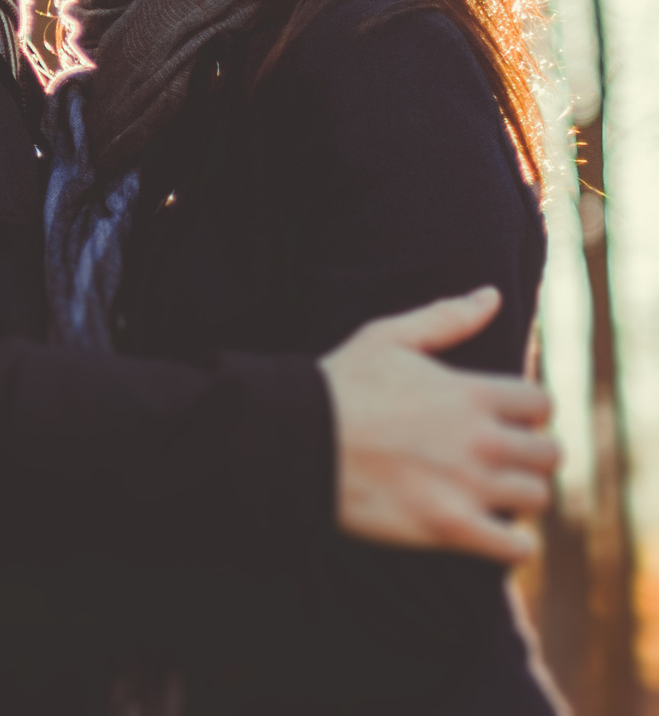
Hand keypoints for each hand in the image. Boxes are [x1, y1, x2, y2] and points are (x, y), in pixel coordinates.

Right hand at [321, 286, 556, 562]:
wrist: (294, 439)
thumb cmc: (338, 385)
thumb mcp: (385, 338)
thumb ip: (445, 318)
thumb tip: (492, 296)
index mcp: (470, 393)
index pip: (540, 403)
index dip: (525, 411)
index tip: (502, 419)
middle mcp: (480, 440)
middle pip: (549, 454)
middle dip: (528, 455)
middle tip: (497, 459)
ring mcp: (468, 487)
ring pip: (536, 497)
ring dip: (517, 496)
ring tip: (489, 493)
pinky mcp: (451, 528)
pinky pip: (515, 548)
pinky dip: (510, 544)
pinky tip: (487, 532)